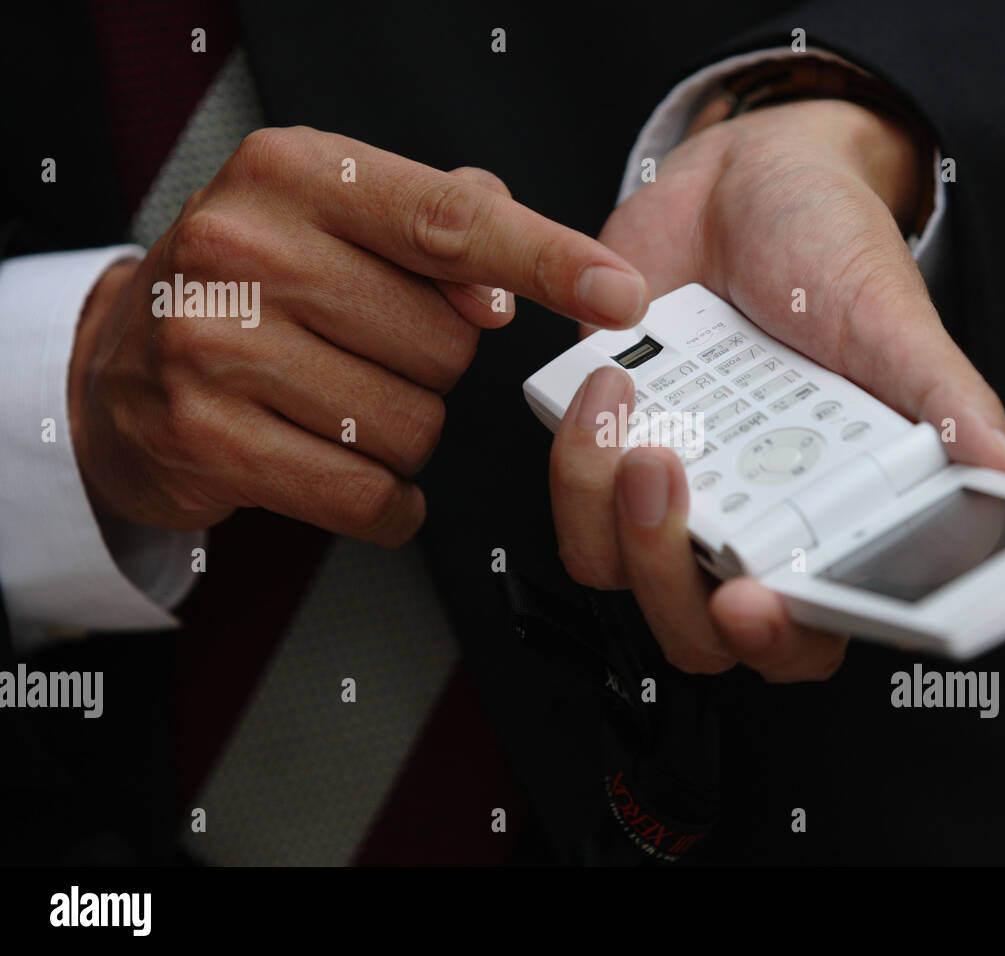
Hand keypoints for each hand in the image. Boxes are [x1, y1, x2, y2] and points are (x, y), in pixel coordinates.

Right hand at [70, 126, 647, 545]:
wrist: (121, 366)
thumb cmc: (258, 288)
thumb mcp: (336, 217)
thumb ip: (441, 223)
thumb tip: (505, 289)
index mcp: (294, 176)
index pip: (450, 222)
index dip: (546, 259)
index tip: (619, 292)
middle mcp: (246, 249)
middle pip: (444, 345)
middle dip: (435, 366)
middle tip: (368, 351)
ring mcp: (215, 346)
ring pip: (412, 426)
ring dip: (405, 434)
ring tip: (339, 404)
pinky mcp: (205, 437)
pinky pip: (365, 494)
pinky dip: (384, 500)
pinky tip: (346, 468)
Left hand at [550, 99, 1004, 680]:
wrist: (744, 181)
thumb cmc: (831, 256)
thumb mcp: (893, 323)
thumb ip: (943, 405)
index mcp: (828, 520)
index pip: (807, 632)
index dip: (779, 641)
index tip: (751, 602)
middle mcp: (745, 525)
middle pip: (693, 630)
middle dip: (666, 574)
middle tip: (668, 476)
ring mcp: (669, 492)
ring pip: (614, 570)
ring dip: (606, 505)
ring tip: (631, 408)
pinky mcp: (602, 450)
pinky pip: (571, 499)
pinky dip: (574, 453)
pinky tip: (608, 380)